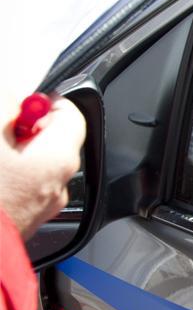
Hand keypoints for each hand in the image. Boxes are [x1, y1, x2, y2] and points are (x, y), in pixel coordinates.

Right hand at [0, 95, 86, 237]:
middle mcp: (60, 182)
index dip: (42, 101)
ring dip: (9, 152)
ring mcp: (42, 204)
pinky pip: (20, 185)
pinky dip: (4, 175)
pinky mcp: (23, 218)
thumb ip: (5, 104)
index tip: (19, 100)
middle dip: (20, 128)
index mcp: (59, 157)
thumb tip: (13, 92)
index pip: (70, 113)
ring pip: (31, 163)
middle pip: (49, 138)